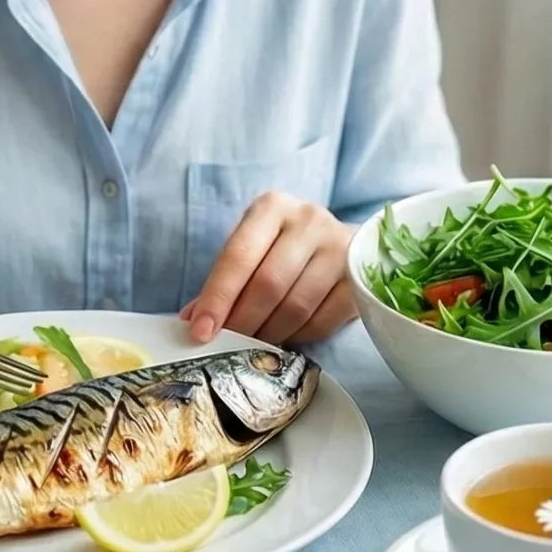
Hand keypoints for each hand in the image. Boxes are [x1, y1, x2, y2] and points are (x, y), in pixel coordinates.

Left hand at [181, 193, 358, 344]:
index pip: (239, 256)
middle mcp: (309, 220)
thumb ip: (223, 283)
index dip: (218, 297)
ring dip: (270, 333)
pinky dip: (299, 336)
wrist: (338, 241)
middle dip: (242, 322)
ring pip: (296, 305)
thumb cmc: (282, 247)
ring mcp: (339, 248)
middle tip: (227, 344)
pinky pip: (323, 320)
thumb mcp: (250, 251)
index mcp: (272, 207)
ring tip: (255, 341)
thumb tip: (192, 322)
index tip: (201, 331)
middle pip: (269, 283)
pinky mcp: (359, 278)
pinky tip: (287, 335)